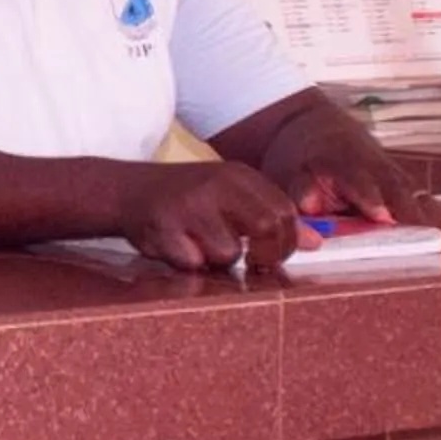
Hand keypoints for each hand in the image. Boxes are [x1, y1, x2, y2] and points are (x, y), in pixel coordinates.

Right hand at [114, 161, 303, 272]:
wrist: (125, 191)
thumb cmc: (186, 201)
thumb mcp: (230, 198)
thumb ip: (270, 216)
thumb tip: (314, 242)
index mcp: (239, 175)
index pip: (285, 211)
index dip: (287, 242)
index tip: (272, 255)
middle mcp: (218, 183)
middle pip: (267, 228)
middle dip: (264, 256)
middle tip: (250, 264)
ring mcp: (190, 204)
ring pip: (228, 253)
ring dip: (217, 261)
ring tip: (200, 248)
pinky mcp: (164, 225)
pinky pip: (193, 263)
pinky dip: (188, 264)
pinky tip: (176, 248)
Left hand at [261, 107, 440, 248]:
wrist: (313, 126)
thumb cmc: (299, 156)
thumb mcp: (287, 170)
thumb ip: (298, 189)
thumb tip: (309, 206)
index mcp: (341, 161)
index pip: (358, 179)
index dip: (370, 197)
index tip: (382, 215)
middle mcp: (374, 167)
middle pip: (400, 191)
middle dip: (419, 215)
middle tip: (438, 237)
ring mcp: (392, 174)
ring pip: (418, 197)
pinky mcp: (402, 185)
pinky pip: (424, 202)